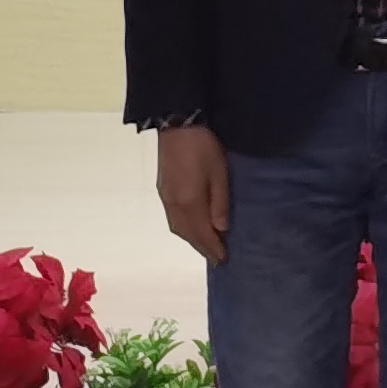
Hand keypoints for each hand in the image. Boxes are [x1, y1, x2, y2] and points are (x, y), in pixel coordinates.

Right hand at [154, 125, 229, 263]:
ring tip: (207, 246)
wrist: (176, 126)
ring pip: (178, 228)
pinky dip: (184, 229)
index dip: (212, 248)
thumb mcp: (219, 173)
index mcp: (189, 203)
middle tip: (217, 258)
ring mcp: (165, 199)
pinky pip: (173, 219)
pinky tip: (193, 227)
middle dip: (202, 247)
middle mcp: (174, 206)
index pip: (202, 233)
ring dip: (192, 240)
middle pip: (187, 234)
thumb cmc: (203, 148)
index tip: (223, 260)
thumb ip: (220, 203)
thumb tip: (221, 229)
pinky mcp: (163, 191)